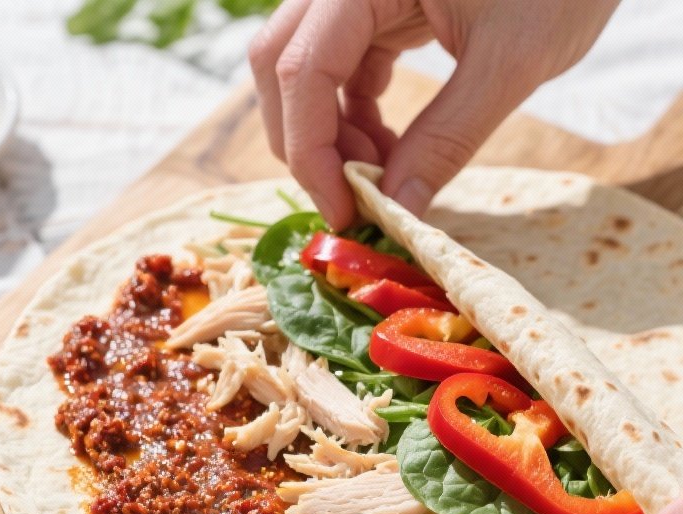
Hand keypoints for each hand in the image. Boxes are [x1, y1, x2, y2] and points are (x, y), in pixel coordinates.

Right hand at [250, 0, 620, 227]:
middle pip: (283, 65)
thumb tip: (398, 208)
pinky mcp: (382, 3)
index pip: (302, 69)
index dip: (311, 151)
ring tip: (382, 174)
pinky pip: (342, 66)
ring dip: (329, 134)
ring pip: (306, 68)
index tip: (343, 212)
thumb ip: (448, 138)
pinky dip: (353, 117)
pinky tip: (389, 150)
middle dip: (307, 144)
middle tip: (353, 200)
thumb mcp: (510, 64)